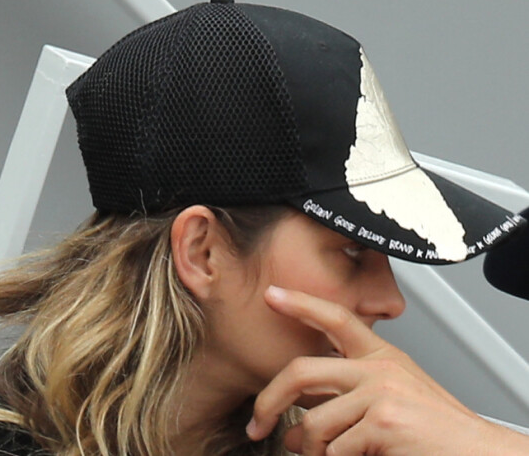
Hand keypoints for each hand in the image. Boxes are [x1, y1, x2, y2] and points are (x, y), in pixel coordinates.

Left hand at [246, 286, 528, 454]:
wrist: (476, 453)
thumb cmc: (430, 430)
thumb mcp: (388, 398)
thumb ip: (343, 400)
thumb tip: (295, 427)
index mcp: (380, 355)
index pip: (335, 317)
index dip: (301, 303)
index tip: (272, 294)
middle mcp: (378, 367)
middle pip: (302, 370)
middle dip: (269, 399)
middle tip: (257, 423)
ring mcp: (380, 392)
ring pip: (314, 423)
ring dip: (311, 450)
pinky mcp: (383, 422)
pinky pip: (336, 449)